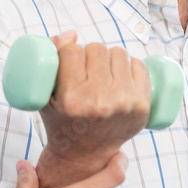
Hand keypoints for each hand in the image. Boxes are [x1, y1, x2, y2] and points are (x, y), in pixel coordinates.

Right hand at [37, 30, 150, 185]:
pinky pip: (139, 65)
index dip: (69, 54)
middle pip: (96, 49)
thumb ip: (51, 57)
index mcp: (71, 99)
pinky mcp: (142, 106)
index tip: (69, 65)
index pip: (72, 51)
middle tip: (87, 70)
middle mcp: (98, 102)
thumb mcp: (45, 95)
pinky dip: (130, 66)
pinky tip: (121, 76)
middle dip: (90, 55)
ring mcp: (123, 104)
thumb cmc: (61, 120)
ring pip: (118, 53)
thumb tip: (72, 33)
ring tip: (103, 73)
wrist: (84, 154)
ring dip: (110, 58)